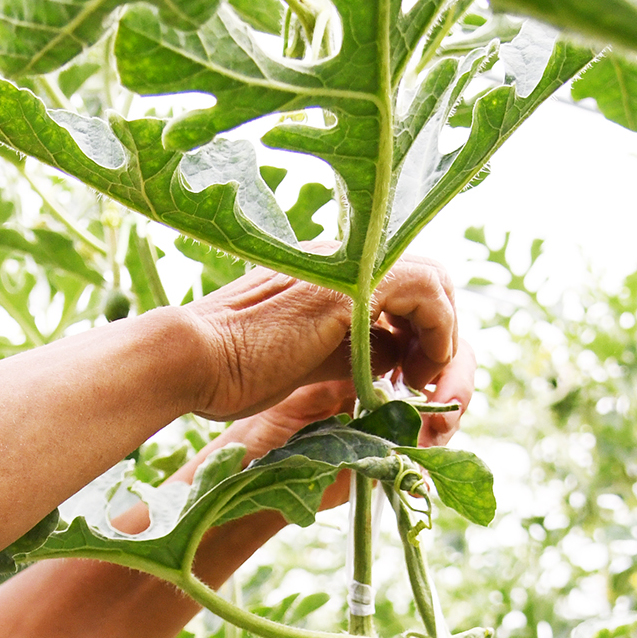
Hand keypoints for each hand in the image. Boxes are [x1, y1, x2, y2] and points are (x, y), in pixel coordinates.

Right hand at [177, 260, 466, 424]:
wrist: (193, 360)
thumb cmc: (232, 372)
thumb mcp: (312, 361)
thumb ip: (357, 353)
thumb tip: (399, 360)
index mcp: (328, 270)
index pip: (401, 284)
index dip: (420, 329)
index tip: (411, 375)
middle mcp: (343, 257)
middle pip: (426, 276)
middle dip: (440, 331)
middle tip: (424, 380)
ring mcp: (349, 262)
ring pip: (435, 279)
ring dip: (443, 335)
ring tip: (423, 381)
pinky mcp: (355, 283)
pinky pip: (428, 292)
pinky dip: (437, 332)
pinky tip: (416, 371)